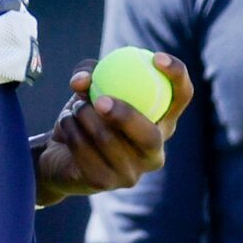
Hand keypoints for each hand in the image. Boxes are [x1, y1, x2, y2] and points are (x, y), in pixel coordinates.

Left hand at [33, 54, 194, 203]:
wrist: (60, 153)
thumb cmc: (87, 114)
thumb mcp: (90, 87)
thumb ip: (89, 73)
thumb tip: (84, 80)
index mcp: (162, 123)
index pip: (182, 97)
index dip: (177, 76)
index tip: (157, 58)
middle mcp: (153, 152)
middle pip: (150, 136)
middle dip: (126, 116)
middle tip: (101, 100)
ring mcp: (131, 173)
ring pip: (109, 142)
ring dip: (84, 117)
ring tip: (74, 108)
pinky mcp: (104, 183)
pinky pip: (86, 153)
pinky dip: (72, 132)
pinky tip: (66, 125)